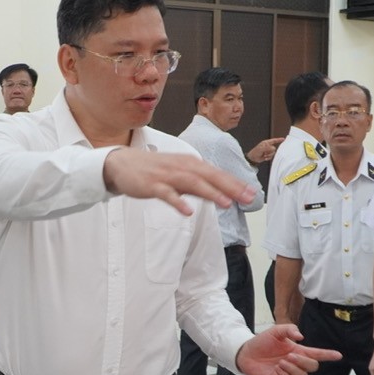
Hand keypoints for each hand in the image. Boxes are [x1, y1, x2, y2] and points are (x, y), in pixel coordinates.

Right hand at [102, 148, 256, 215]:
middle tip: (246, 198)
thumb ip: (199, 184)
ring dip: (210, 192)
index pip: (217, 173)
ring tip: (225, 203)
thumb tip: (222, 194)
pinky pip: (166, 194)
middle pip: (209, 176)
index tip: (252, 193)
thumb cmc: (153, 170)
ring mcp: (166, 175)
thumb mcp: (179, 175)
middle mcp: (181, 166)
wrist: (121, 164)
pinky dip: (178, 202)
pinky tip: (187, 211)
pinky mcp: (152, 185)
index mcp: (190, 163)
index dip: (235, 183)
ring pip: (192, 183)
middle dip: (230, 186)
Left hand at [236, 324, 341, 374]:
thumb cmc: (262, 342)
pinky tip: (277, 369)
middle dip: (304, 361)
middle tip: (290, 355)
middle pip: (313, 366)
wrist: (246, 352)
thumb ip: (289, 329)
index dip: (328, 355)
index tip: (339, 355)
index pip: (317, 354)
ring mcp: (289, 373)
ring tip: (281, 362)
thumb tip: (301, 337)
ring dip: (294, 368)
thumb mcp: (276, 330)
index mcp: (298, 350)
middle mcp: (296, 363)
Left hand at [245, 136, 285, 165]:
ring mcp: (268, 151)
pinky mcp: (268, 155)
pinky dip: (268, 158)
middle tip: (265, 152)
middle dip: (270, 151)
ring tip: (264, 155)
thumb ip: (267, 148)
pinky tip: (264, 157)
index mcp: (266, 143)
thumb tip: (273, 148)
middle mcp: (268, 146)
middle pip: (274, 148)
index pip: (274, 140)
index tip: (283, 139)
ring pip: (273, 153)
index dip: (279, 140)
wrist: (253, 158)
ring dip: (269, 155)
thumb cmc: (255, 152)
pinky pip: (271, 157)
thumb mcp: (261, 149)